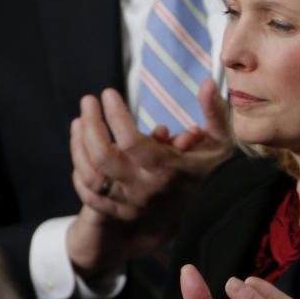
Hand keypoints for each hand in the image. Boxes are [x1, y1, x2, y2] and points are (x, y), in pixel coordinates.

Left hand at [66, 82, 232, 276]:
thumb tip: (208, 83)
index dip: (115, 114)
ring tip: (79, 121)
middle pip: (103, 157)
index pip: (130, 141)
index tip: (108, 94)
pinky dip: (80, 174)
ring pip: (91, 175)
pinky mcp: (121, 212)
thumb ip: (215, 113)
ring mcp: (131, 203)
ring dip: (78, 145)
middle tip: (88, 101)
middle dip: (91, 125)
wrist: (210, 215)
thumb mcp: (221, 143)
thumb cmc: (214, 172)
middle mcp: (145, 188)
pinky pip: (90, 196)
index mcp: (167, 169)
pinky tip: (81, 153)